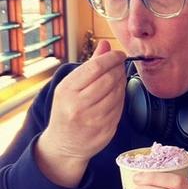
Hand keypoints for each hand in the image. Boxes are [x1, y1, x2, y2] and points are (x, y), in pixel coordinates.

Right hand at [36, 40, 125, 186]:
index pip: (95, 67)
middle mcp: (79, 105)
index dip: (112, 58)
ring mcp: (93, 119)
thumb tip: (106, 44)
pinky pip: (120, 108)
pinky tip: (117, 94)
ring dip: (122, 83)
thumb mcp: (71, 86)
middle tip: (120, 65)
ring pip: (118, 94)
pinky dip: (122, 98)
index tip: (119, 54)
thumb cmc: (67, 110)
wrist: (64, 144)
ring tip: (118, 78)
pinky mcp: (105, 130)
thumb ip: (90, 65)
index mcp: (67, 90)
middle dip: (119, 69)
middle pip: (109, 79)